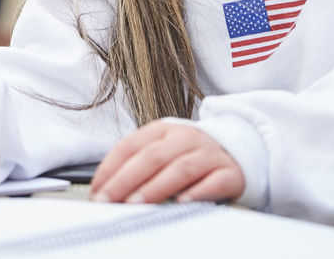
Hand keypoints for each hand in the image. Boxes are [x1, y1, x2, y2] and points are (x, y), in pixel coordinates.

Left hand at [89, 121, 244, 204]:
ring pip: (180, 168)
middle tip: (109, 200)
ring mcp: (208, 154)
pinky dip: (198, 192)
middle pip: (152, 156)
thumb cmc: (189, 154)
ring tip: (137, 203)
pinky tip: (183, 203)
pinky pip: (214, 181)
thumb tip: (106, 191)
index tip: (97, 191)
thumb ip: (137, 166)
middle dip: (126, 179)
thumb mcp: (162, 151)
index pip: (131, 145)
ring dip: (156, 186)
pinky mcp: (229, 172)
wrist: (236, 149)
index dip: (111, 168)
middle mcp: (185, 138)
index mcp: (163, 130)